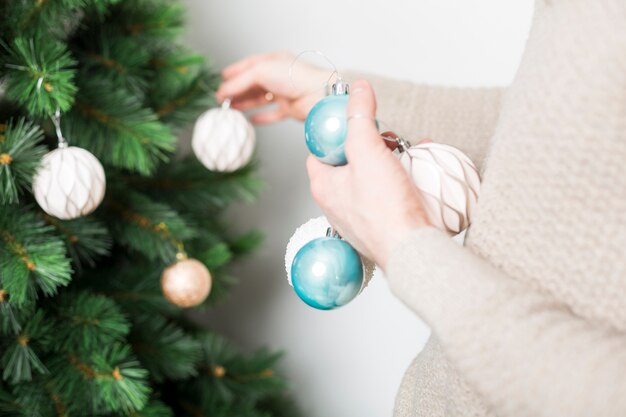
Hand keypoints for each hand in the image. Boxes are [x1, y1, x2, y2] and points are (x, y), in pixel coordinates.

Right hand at [216, 52, 330, 123]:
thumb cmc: (293, 76)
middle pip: (253, 84)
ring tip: (232, 109)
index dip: (235, 72)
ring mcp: (285, 93)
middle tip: (223, 99)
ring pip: (261, 99)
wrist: (317, 94)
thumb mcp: (260, 71)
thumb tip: (224, 91)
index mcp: (273, 61)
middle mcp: (279, 76)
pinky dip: (262, 117)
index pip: (250, 65)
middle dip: (237, 91)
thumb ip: (240, 81)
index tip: (222, 79)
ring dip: (246, 104)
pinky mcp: (290, 109)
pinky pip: (273, 114)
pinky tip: (252, 120)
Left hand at [306, 80, 428, 269]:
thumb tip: (358, 89)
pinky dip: (402, 179)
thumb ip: (360, 117)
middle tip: (387, 139)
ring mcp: (359, 216)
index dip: (336, 133)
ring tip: (407, 152)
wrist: (413, 249)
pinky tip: (419, 170)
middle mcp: (337, 203)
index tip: (356, 123)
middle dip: (371, 145)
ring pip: (370, 177)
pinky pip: (388, 193)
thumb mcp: (368, 150)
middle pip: (348, 162)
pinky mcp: (381, 224)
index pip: (319, 151)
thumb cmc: (385, 208)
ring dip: (390, 161)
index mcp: (323, 186)